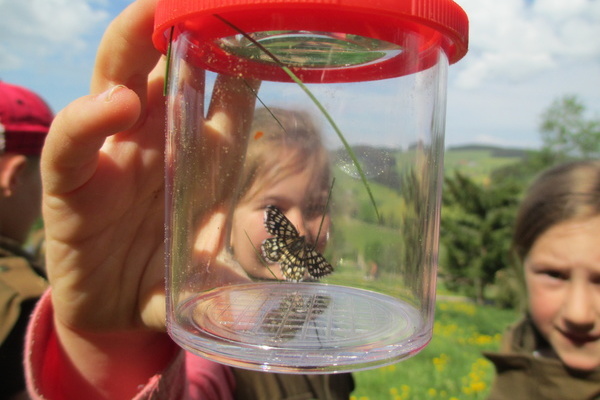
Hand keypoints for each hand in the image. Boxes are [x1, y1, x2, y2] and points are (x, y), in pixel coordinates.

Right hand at [41, 0, 256, 396]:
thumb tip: (291, 295)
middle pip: (164, 76)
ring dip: (130, 50)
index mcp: (197, 160)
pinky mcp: (72, 189)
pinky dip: (89, 122)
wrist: (117, 318)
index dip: (239, 65)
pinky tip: (115, 105)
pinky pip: (73, 146)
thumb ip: (241, 277)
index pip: (222, 100)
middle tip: (194, 2)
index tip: (259, 28)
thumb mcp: (209, 273)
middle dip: (179, 36)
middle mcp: (155, 147)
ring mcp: (112, 161)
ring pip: (114, 88)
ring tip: (149, 17)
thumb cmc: (168, 282)